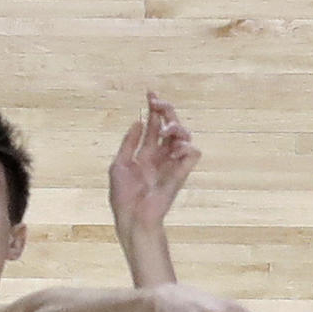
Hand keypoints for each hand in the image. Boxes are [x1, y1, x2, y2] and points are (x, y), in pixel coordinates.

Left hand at [110, 92, 200, 237]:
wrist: (132, 218)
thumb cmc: (123, 196)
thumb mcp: (119, 165)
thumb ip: (129, 143)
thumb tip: (138, 121)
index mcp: (145, 153)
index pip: (153, 125)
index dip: (153, 109)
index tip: (150, 93)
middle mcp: (161, 155)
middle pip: (170, 125)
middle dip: (166, 111)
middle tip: (157, 104)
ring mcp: (172, 163)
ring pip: (184, 135)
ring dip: (176, 127)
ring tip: (165, 130)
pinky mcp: (182, 173)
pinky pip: (193, 153)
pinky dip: (186, 146)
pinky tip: (174, 147)